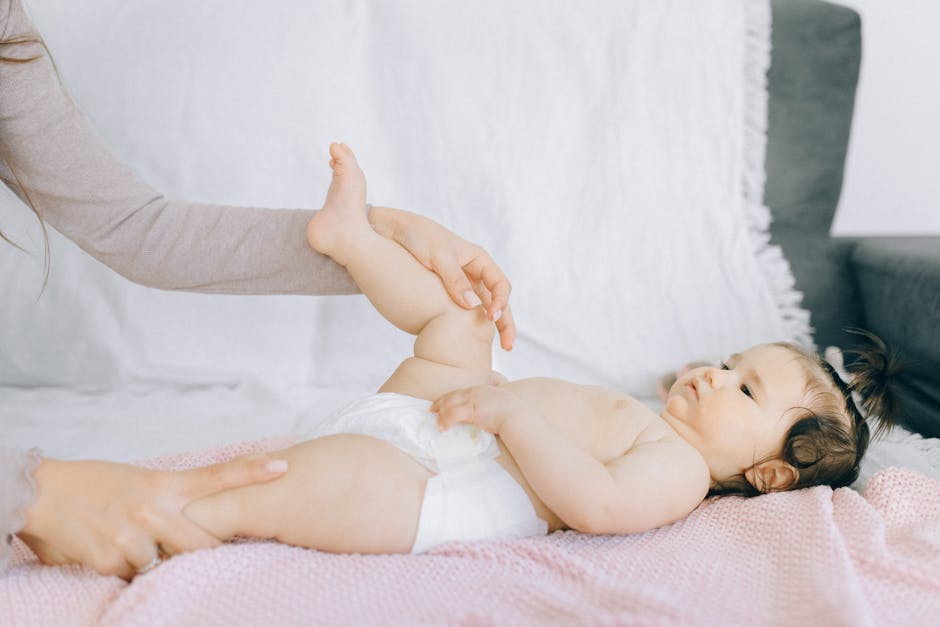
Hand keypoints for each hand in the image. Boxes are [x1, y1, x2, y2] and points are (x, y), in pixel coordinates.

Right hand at [17, 454, 288, 579]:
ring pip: (168, 563)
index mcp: (165, 483)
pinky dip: (128, 569)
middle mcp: (154, 508)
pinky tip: (109, 549)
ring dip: (156, 560)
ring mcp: (134, 536)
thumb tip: (206, 522)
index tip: (284, 465)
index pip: (218, 475)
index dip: (253, 471)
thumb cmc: (98, 486)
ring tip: (129, 539)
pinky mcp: (113, 560)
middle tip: (186, 544)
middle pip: (204, 542)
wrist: (43, 494)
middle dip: (203, 550)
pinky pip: (136, 575)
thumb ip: (176, 498)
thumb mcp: (144, 482)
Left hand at [368, 205, 515, 350]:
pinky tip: (464, 340)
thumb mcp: (437, 254)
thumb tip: (472, 306)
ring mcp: (460, 285)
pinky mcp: (444, 294)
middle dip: (505, 323)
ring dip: (488, 328)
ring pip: (481, 309)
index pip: (500, 284)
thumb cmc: (416, 235)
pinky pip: (461, 311)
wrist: (389, 231)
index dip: (501, 302)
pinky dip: (467, 325)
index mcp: (478, 259)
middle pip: (497, 301)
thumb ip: (454, 279)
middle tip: (507, 346)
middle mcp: (473, 273)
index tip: (491, 317)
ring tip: (491, 350)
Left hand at [431, 384, 528, 434]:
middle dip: (441, 402)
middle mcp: (476, 392)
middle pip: (453, 395)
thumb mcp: (503, 404)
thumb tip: (491, 414)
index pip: (461, 392)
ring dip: (441, 414)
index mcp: (482, 389)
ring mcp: (473, 400)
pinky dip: (445, 421)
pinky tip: (442, 428)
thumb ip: (494, 405)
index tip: (442, 402)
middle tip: (432, 410)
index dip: (450, 397)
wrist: (518, 416)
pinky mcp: (472, 410)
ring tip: (436, 422)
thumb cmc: (515, 413)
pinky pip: (453, 415)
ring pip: (450, 404)